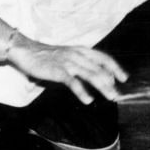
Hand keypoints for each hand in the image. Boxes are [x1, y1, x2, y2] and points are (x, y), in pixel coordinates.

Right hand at [4, 38, 128, 103]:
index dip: (115, 68)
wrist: (25, 50)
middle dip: (111, 82)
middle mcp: (77, 54)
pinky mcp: (58, 71)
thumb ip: (81, 64)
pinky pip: (73, 82)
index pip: (103, 58)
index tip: (124, 78)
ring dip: (102, 87)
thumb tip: (96, 76)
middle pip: (100, 68)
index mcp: (81, 50)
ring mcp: (68, 62)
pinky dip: (82, 92)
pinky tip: (88, 100)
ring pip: (91, 75)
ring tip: (110, 97)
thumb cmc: (46, 56)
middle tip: (118, 95)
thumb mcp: (68, 56)